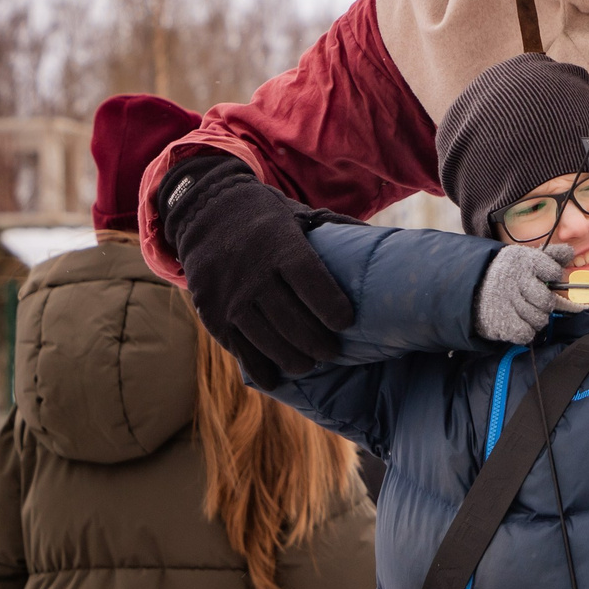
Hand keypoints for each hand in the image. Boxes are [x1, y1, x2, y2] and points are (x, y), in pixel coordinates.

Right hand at [158, 157, 354, 387]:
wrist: (204, 211)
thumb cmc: (264, 217)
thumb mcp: (296, 214)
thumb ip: (333, 229)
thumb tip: (383, 240)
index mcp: (280, 247)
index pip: (312, 284)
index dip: (332, 308)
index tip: (347, 323)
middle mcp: (254, 275)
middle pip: (293, 322)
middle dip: (319, 344)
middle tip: (333, 352)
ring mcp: (231, 298)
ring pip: (268, 341)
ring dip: (294, 359)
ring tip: (310, 363)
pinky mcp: (213, 315)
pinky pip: (240, 350)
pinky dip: (260, 368)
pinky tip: (277, 377)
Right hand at [475, 245, 571, 344]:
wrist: (472, 285)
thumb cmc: (506, 272)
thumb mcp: (525, 257)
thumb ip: (550, 255)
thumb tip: (569, 252)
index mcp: (523, 261)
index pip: (553, 271)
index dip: (552, 276)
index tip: (543, 277)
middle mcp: (515, 280)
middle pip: (547, 301)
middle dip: (544, 303)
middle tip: (534, 300)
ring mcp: (507, 301)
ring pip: (539, 319)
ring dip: (536, 319)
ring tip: (526, 311)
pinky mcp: (500, 322)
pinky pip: (526, 333)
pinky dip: (525, 331)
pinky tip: (519, 322)